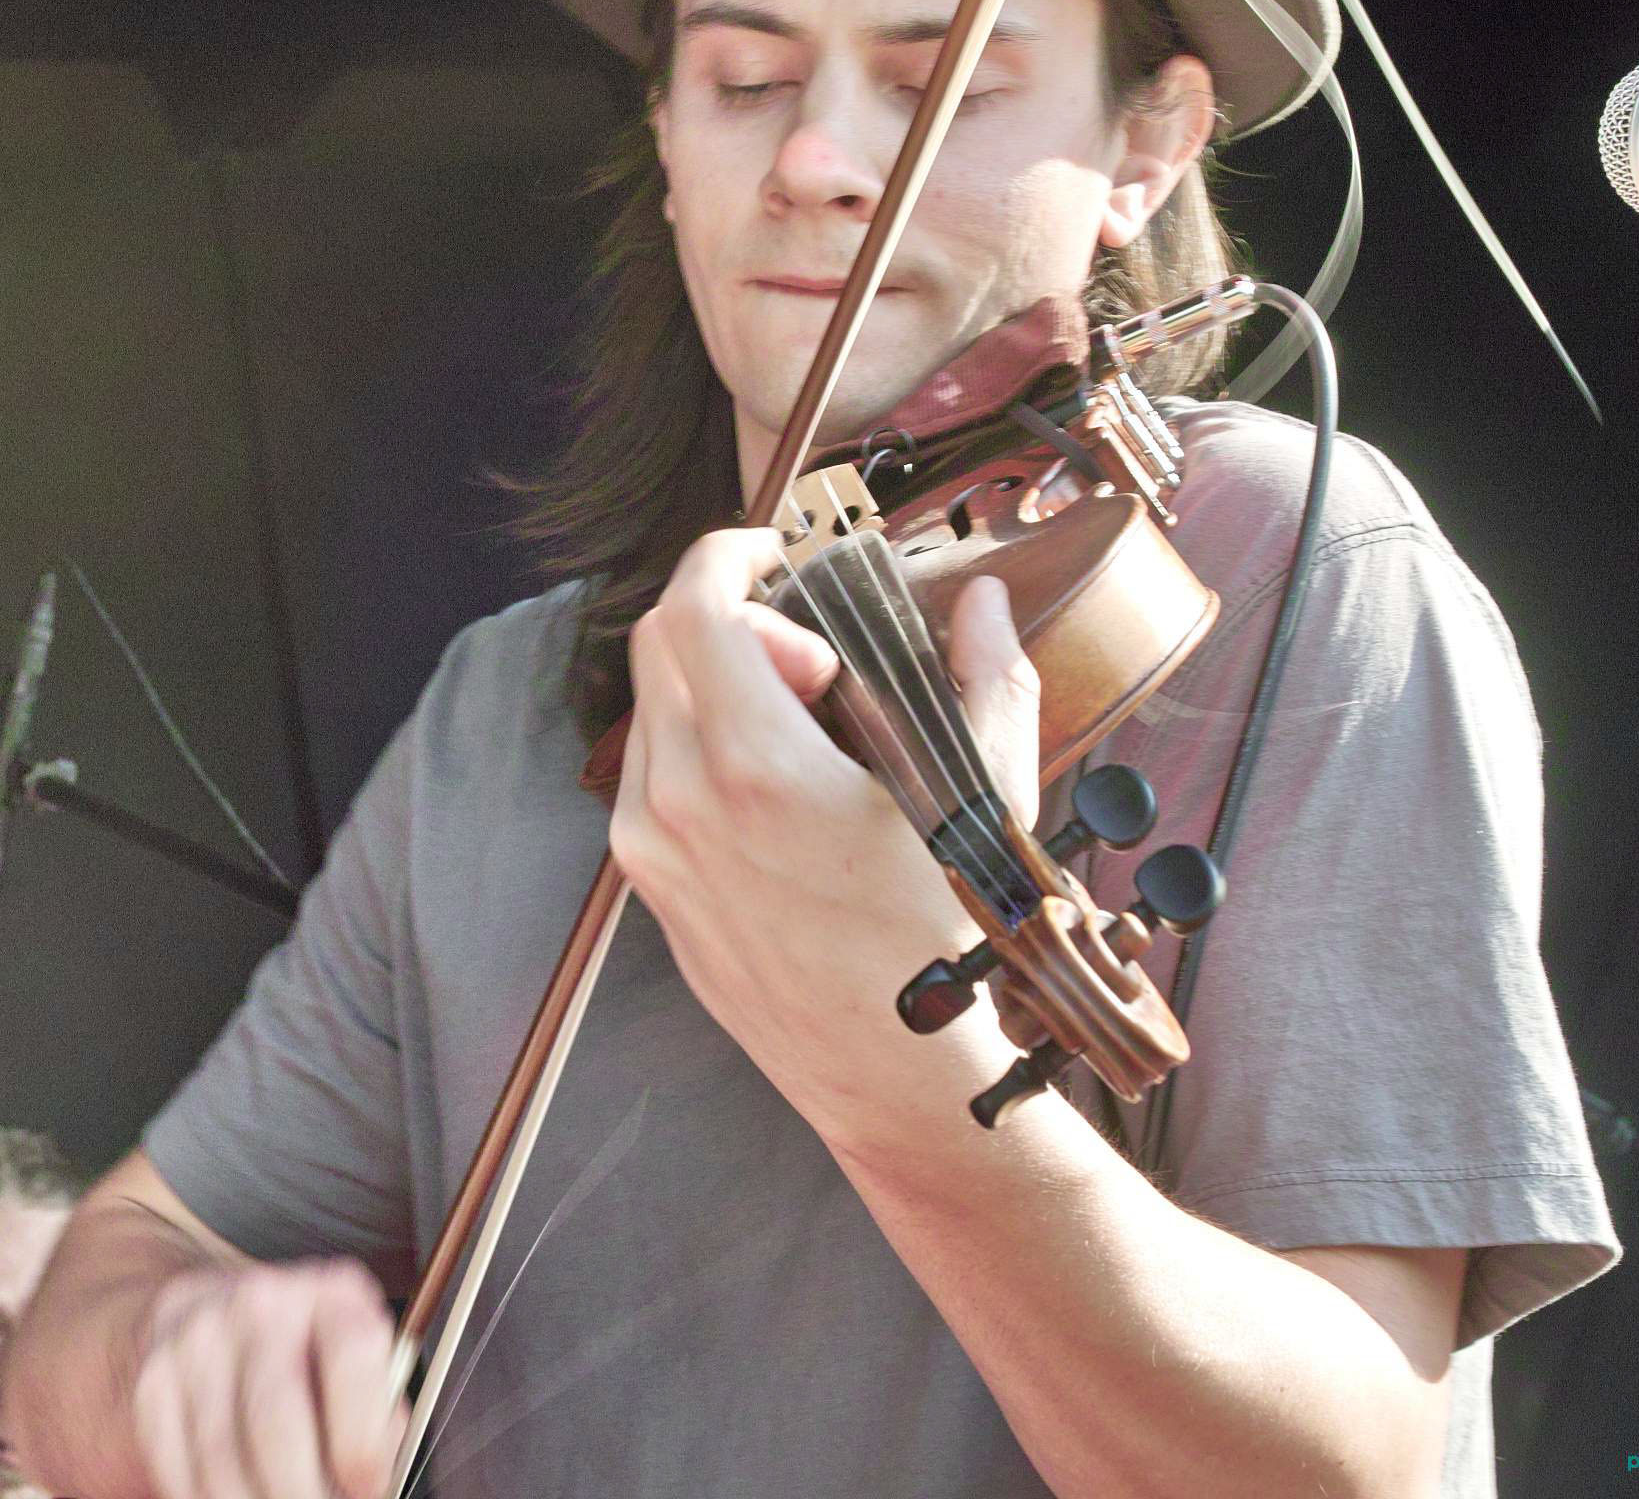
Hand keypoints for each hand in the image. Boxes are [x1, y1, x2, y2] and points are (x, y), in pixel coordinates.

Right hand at [132, 1256, 406, 1498]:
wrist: (215, 1311)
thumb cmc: (307, 1352)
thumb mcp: (360, 1366)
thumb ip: (377, 1422)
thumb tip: (368, 1486)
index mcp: (331, 1298)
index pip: (352, 1359)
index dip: (362, 1441)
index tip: (366, 1489)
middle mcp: (260, 1308)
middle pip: (276, 1421)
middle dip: (301, 1496)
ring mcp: (198, 1343)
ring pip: (221, 1458)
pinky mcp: (154, 1384)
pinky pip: (176, 1467)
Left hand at [609, 527, 1042, 1153]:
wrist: (903, 1084)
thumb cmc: (946, 952)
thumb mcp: (980, 803)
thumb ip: (985, 683)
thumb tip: (987, 604)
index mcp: (752, 770)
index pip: (693, 609)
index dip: (728, 557)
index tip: (775, 554)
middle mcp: (678, 806)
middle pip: (660, 648)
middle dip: (729, 616)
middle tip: (809, 643)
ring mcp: (653, 855)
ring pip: (651, 714)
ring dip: (713, 684)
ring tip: (803, 720)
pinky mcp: (653, 894)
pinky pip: (651, 783)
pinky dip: (698, 747)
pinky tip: (775, 782)